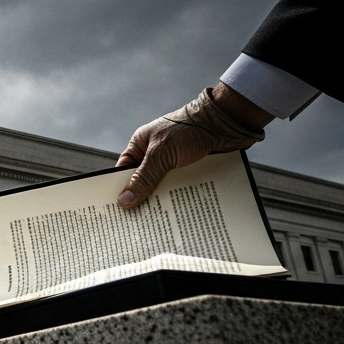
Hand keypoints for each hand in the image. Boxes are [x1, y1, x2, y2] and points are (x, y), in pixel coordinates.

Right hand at [115, 83, 270, 209]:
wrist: (226, 123)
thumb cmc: (190, 128)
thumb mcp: (161, 154)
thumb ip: (143, 177)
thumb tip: (124, 200)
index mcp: (141, 145)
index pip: (124, 171)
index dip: (120, 189)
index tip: (117, 210)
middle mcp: (156, 155)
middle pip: (144, 183)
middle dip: (143, 199)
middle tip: (138, 220)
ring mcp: (174, 164)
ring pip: (163, 188)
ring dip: (165, 200)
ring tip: (160, 220)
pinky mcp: (191, 171)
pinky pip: (182, 188)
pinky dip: (182, 198)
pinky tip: (181, 211)